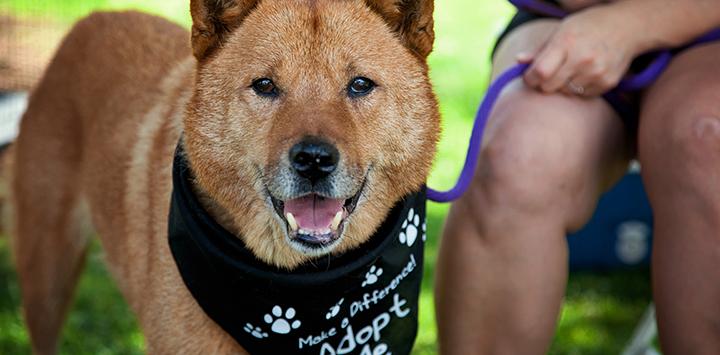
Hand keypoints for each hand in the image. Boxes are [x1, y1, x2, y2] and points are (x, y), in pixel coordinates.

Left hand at [518, 5, 639, 96]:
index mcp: (566, 42)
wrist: (627, 26)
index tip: (530, 76)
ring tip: (569, 71)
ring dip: (561, 86)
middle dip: (543, 84)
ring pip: (565, 93)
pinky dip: (578, 89)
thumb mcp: (562, 29)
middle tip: (548, 75)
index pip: (540, 72)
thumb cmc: (588, 26)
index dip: (530, 78)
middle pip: (549, 87)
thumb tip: (518, 61)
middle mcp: (582, 58)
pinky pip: (582, 96)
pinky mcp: (607, 83)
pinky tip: (584, 74)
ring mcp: (596, 72)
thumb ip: (540, 49)